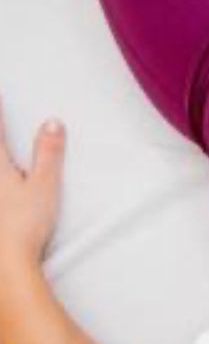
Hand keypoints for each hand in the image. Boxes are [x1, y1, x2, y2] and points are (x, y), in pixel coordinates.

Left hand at [0, 99, 65, 267]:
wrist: (4, 264)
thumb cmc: (24, 225)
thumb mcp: (45, 186)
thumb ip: (48, 153)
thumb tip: (52, 122)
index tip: (2, 96)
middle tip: (4, 129)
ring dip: (1, 157)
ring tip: (6, 157)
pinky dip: (4, 180)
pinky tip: (8, 187)